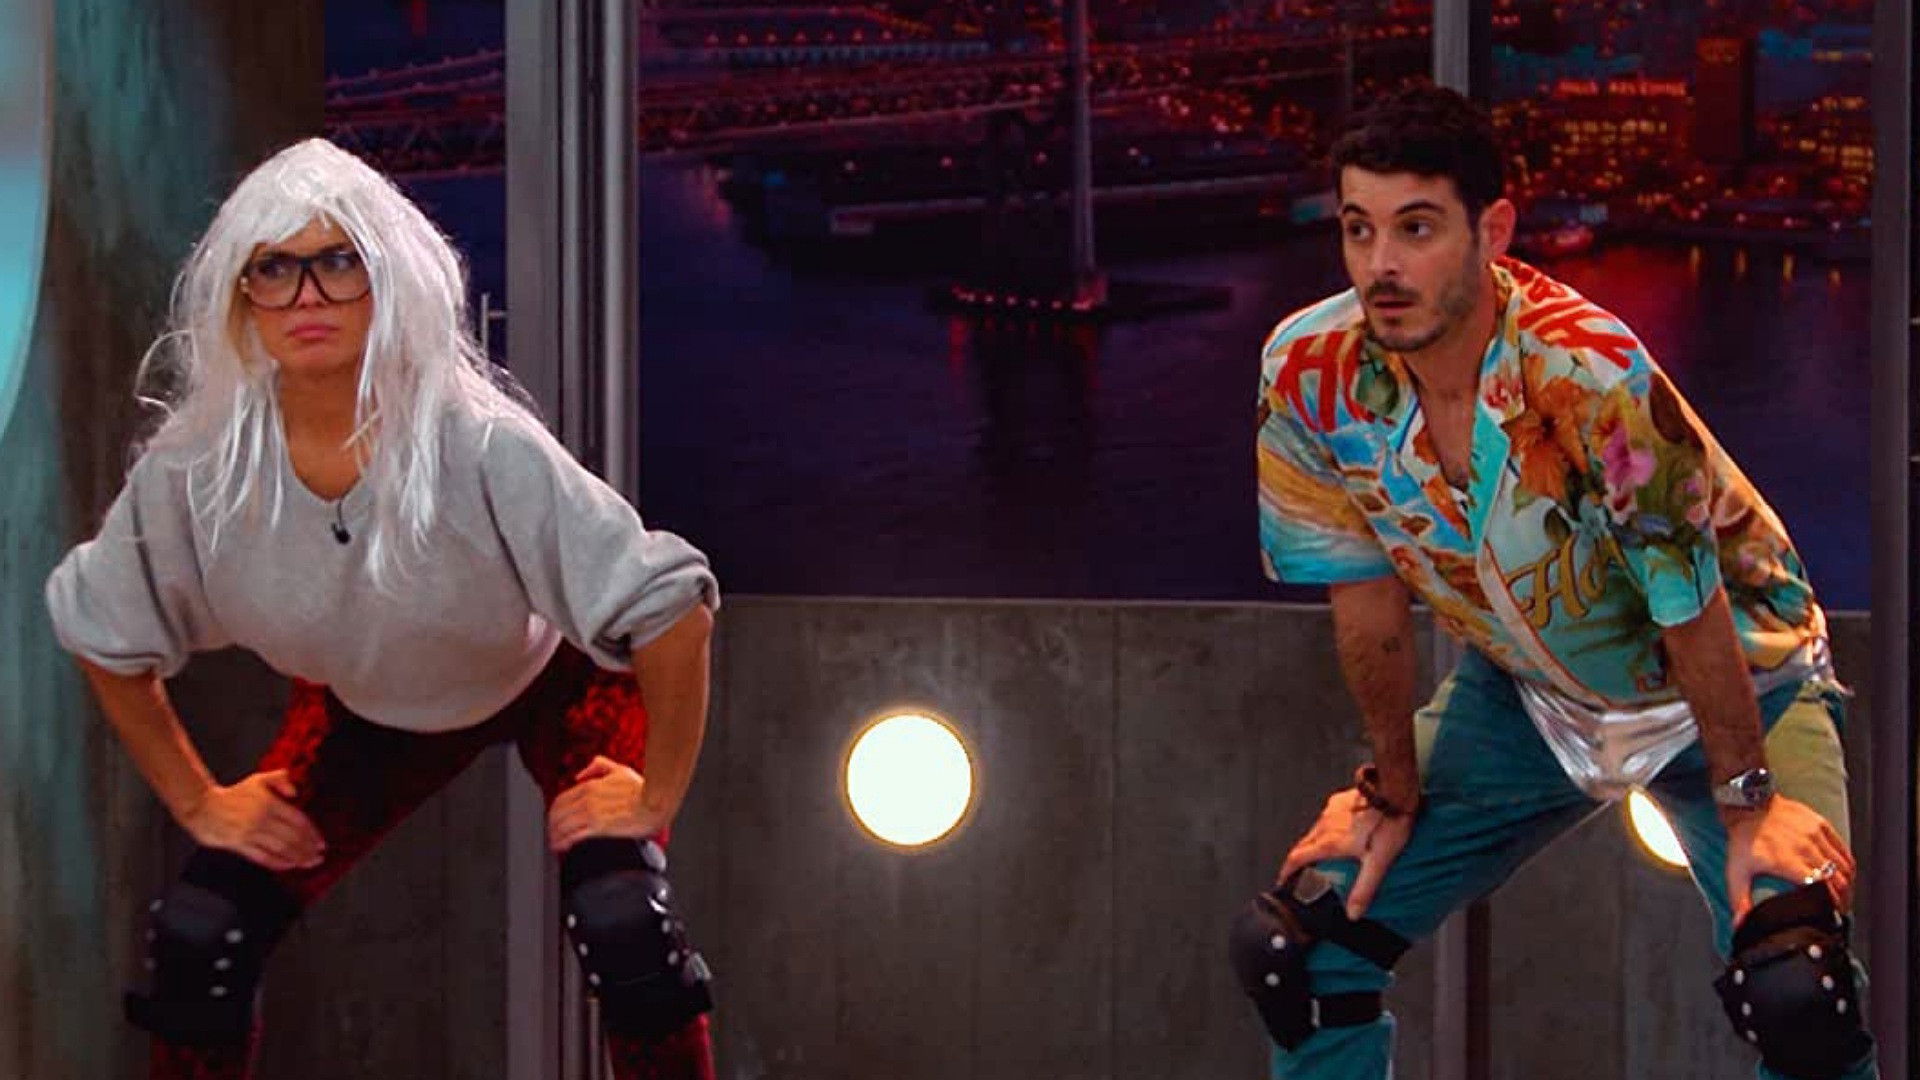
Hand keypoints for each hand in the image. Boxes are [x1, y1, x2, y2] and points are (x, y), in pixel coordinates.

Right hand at [179, 770, 325, 871]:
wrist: (203, 807)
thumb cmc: (233, 795)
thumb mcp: (258, 779)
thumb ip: (280, 779)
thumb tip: (295, 792)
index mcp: (269, 804)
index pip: (298, 821)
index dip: (312, 833)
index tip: (321, 842)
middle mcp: (262, 820)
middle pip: (292, 838)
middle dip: (308, 849)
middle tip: (319, 856)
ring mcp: (250, 834)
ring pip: (280, 849)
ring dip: (298, 858)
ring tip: (309, 863)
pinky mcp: (240, 846)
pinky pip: (263, 857)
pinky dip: (279, 863)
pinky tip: (289, 865)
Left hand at [547, 755, 669, 853]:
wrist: (656, 803)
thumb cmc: (643, 789)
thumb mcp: (620, 770)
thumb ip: (599, 766)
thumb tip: (581, 775)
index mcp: (590, 786)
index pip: (561, 800)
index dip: (553, 812)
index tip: (553, 819)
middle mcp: (587, 800)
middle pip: (557, 814)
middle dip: (551, 825)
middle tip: (551, 833)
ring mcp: (592, 814)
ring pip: (562, 826)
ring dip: (555, 836)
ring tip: (554, 843)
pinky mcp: (598, 828)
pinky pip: (573, 836)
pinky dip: (564, 842)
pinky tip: (562, 847)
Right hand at [1278, 787, 1416, 919]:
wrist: (1394, 791)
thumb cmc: (1388, 824)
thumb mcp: (1378, 862)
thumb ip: (1364, 889)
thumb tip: (1353, 913)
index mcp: (1329, 842)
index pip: (1297, 857)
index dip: (1287, 871)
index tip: (1283, 879)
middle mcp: (1325, 825)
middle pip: (1303, 844)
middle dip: (1299, 859)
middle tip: (1301, 870)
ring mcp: (1331, 810)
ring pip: (1314, 830)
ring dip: (1313, 843)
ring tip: (1322, 853)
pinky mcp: (1340, 800)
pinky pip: (1326, 817)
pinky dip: (1327, 827)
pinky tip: (1340, 829)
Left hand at [1725, 795, 1855, 922]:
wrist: (1748, 804)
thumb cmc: (1743, 838)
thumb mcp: (1736, 870)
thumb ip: (1739, 899)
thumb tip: (1740, 924)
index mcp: (1788, 862)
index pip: (1821, 888)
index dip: (1830, 904)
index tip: (1830, 916)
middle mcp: (1806, 848)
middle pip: (1838, 880)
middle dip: (1843, 899)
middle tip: (1840, 910)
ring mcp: (1816, 835)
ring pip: (1844, 866)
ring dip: (1848, 884)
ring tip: (1844, 895)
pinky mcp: (1821, 825)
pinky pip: (1843, 849)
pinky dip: (1848, 865)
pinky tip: (1845, 874)